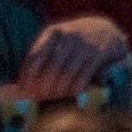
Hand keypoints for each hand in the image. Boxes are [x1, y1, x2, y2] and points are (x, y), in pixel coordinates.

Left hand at [15, 14, 131, 100]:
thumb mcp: (60, 42)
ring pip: (68, 72)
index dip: (28, 76)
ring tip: (54, 99)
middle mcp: (69, 35)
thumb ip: (44, 58)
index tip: (24, 91)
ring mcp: (86, 43)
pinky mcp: (100, 52)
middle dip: (44, 86)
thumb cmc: (77, 43)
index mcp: (54, 32)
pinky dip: (77, 87)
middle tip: (39, 99)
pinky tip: (72, 94)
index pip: (36, 55)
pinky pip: (85, 74)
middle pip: (51, 66)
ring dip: (60, 89)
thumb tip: (22, 87)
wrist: (109, 32)